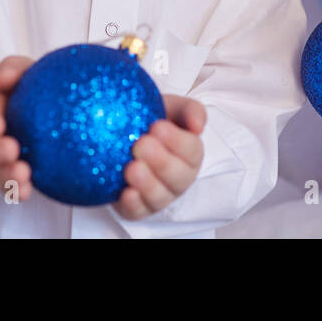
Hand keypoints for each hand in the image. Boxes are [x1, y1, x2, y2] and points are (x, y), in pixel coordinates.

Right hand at [0, 55, 34, 199]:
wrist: (41, 105)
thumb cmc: (27, 84)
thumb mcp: (21, 70)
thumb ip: (13, 68)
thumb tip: (6, 77)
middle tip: (11, 150)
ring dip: (4, 175)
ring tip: (23, 174)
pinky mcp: (10, 174)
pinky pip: (8, 187)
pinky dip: (15, 191)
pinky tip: (26, 191)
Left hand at [114, 94, 205, 220]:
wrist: (123, 132)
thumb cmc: (153, 118)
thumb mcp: (172, 107)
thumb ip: (190, 111)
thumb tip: (198, 126)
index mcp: (191, 154)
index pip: (192, 151)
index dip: (177, 141)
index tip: (157, 126)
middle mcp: (179, 178)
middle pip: (178, 177)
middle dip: (161, 162)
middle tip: (141, 145)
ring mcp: (160, 196)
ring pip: (159, 197)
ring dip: (147, 184)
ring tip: (131, 168)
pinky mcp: (138, 208)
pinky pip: (138, 212)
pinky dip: (133, 204)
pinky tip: (125, 193)